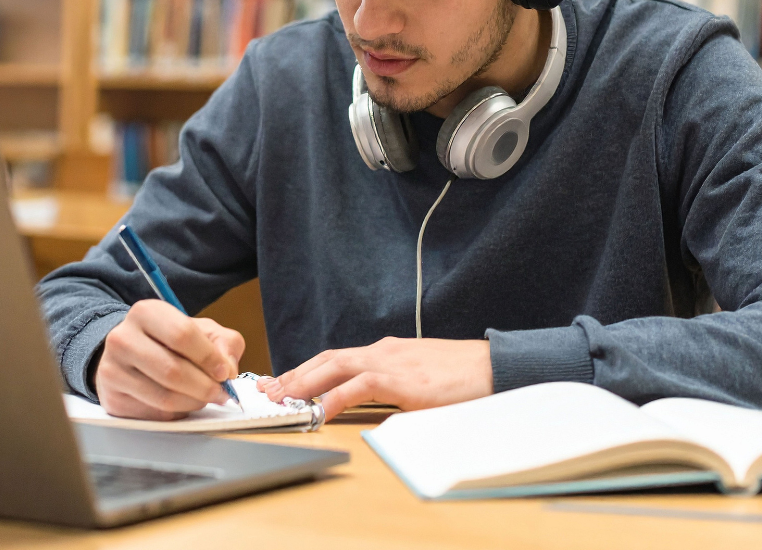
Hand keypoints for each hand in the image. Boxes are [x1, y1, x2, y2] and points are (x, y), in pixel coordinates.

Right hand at [95, 299, 244, 419]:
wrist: (132, 354)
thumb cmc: (171, 341)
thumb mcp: (202, 330)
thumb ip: (225, 343)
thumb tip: (228, 369)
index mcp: (146, 312)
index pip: (182, 334)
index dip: (209, 357)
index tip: (225, 372)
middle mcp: (122, 338)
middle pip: (172, 370)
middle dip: (205, 386)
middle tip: (220, 393)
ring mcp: (112, 369)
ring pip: (164, 397)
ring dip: (193, 403)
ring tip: (204, 397)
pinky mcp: (112, 398)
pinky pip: (153, 414)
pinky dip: (177, 413)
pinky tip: (182, 402)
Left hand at [258, 337, 492, 421]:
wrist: (494, 367)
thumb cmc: (462, 376)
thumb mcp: (420, 378)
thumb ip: (394, 386)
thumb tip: (372, 403)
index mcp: (385, 351)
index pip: (335, 358)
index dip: (306, 370)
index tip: (282, 383)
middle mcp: (382, 351)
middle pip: (327, 359)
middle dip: (294, 374)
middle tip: (267, 391)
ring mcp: (391, 362)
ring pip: (336, 366)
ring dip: (304, 382)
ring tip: (281, 399)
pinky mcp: (403, 380)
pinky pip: (361, 386)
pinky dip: (336, 396)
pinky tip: (320, 410)